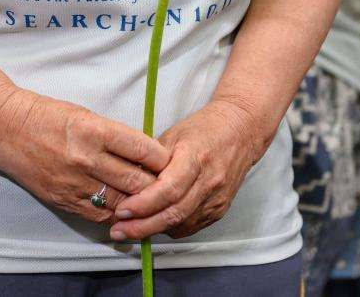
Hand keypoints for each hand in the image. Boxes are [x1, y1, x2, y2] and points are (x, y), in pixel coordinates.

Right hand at [0, 89, 171, 225]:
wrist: (5, 128)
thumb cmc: (48, 116)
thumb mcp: (86, 115)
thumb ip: (116, 137)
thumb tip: (148, 155)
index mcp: (95, 130)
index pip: (144, 150)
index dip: (164, 160)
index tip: (174, 162)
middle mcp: (86, 159)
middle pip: (137, 181)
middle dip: (158, 185)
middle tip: (170, 186)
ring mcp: (73, 183)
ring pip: (122, 203)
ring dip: (140, 203)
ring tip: (152, 200)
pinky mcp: (62, 200)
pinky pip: (99, 215)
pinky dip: (116, 213)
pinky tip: (125, 209)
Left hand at [108, 99, 263, 240]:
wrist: (241, 131)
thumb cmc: (204, 129)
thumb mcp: (172, 134)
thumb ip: (151, 160)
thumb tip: (125, 181)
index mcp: (196, 158)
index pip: (169, 190)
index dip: (143, 204)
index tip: (122, 210)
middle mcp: (210, 182)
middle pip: (174, 213)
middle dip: (142, 226)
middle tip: (118, 230)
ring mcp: (217, 198)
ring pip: (182, 224)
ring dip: (153, 230)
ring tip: (129, 230)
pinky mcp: (220, 209)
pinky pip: (191, 226)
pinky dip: (170, 228)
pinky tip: (153, 224)